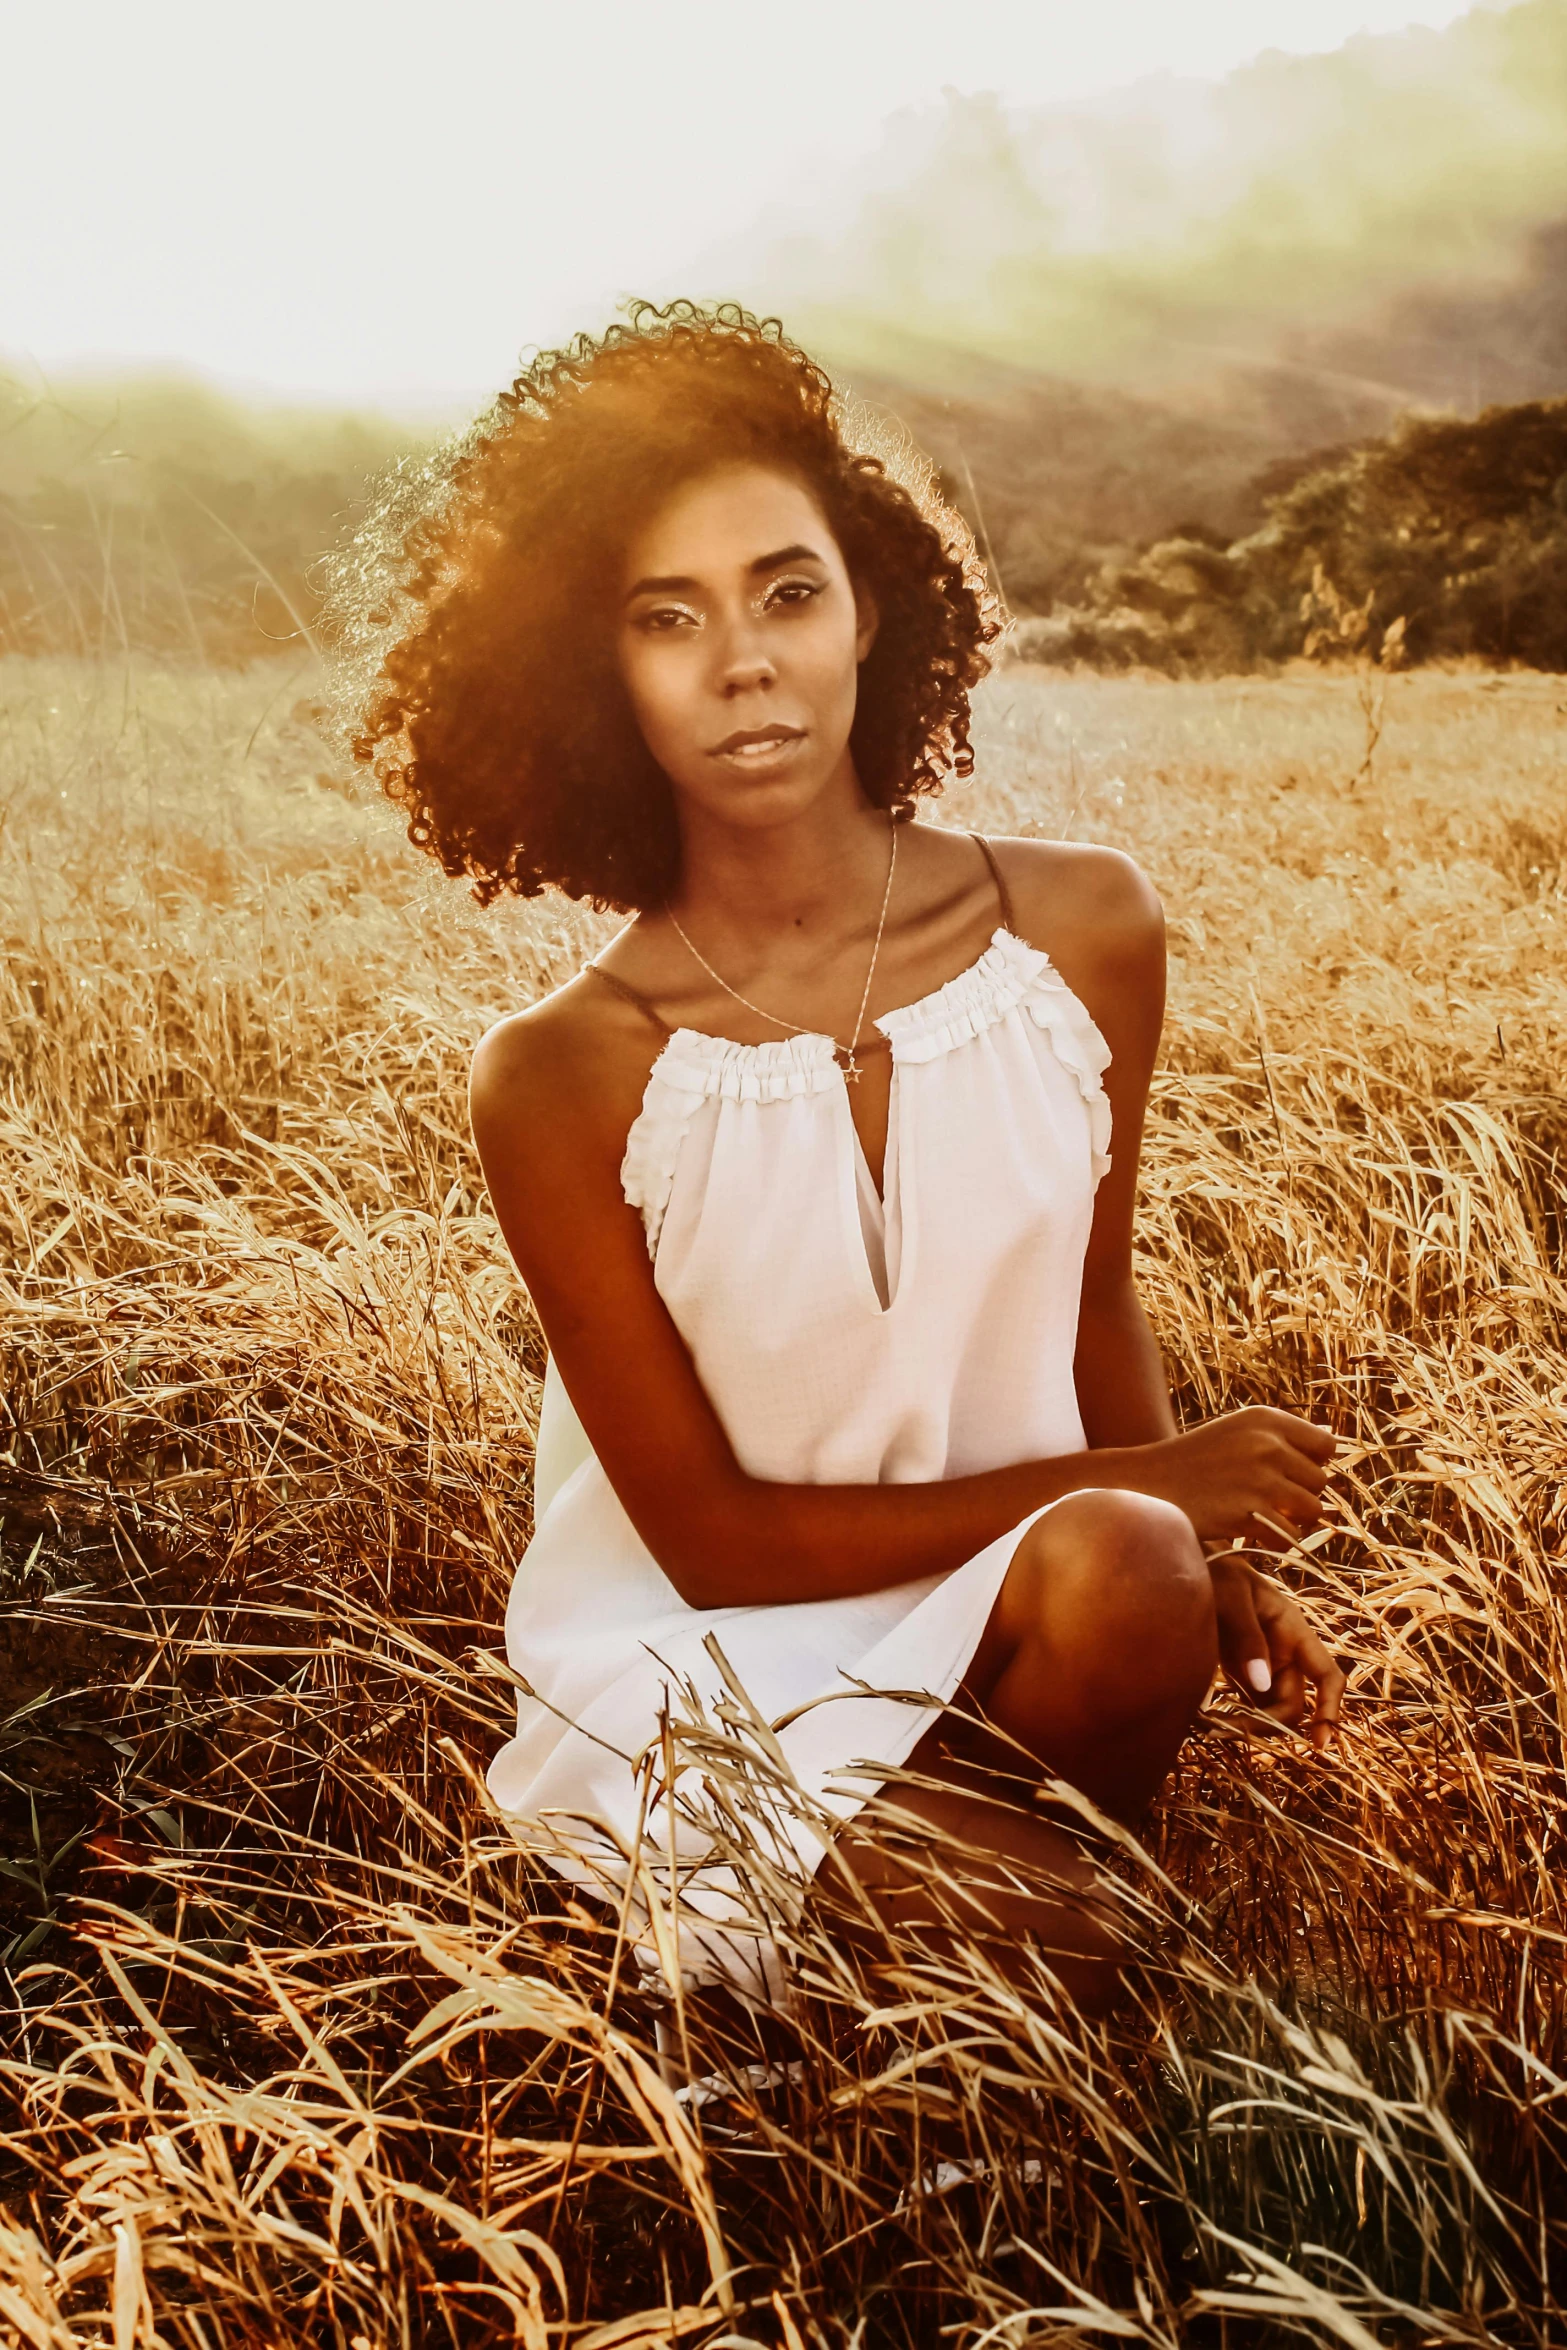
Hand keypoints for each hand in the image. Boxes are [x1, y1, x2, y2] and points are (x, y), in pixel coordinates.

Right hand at [1138, 1407, 1335, 1543]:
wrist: (1147, 1485)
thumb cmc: (1195, 1461)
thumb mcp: (1237, 1433)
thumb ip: (1279, 1439)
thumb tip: (1329, 1450)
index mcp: (1266, 1419)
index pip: (1326, 1444)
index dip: (1312, 1463)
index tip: (1288, 1475)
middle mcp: (1267, 1443)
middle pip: (1321, 1481)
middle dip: (1299, 1495)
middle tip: (1267, 1501)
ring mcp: (1259, 1478)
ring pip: (1312, 1510)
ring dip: (1292, 1520)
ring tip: (1263, 1517)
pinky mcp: (1249, 1513)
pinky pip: (1289, 1536)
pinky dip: (1274, 1541)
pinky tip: (1250, 1532)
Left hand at [1210, 1557, 1346, 1749]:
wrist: (1191, 1563)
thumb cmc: (1216, 1570)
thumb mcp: (1231, 1595)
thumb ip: (1247, 1636)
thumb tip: (1261, 1684)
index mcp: (1294, 1632)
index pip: (1328, 1676)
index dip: (1330, 1709)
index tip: (1320, 1741)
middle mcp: (1284, 1655)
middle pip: (1291, 1706)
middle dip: (1265, 1725)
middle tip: (1222, 1729)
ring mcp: (1263, 1666)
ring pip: (1268, 1712)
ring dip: (1246, 1727)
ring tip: (1208, 1727)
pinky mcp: (1241, 1673)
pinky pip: (1246, 1706)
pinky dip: (1232, 1717)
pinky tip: (1204, 1720)